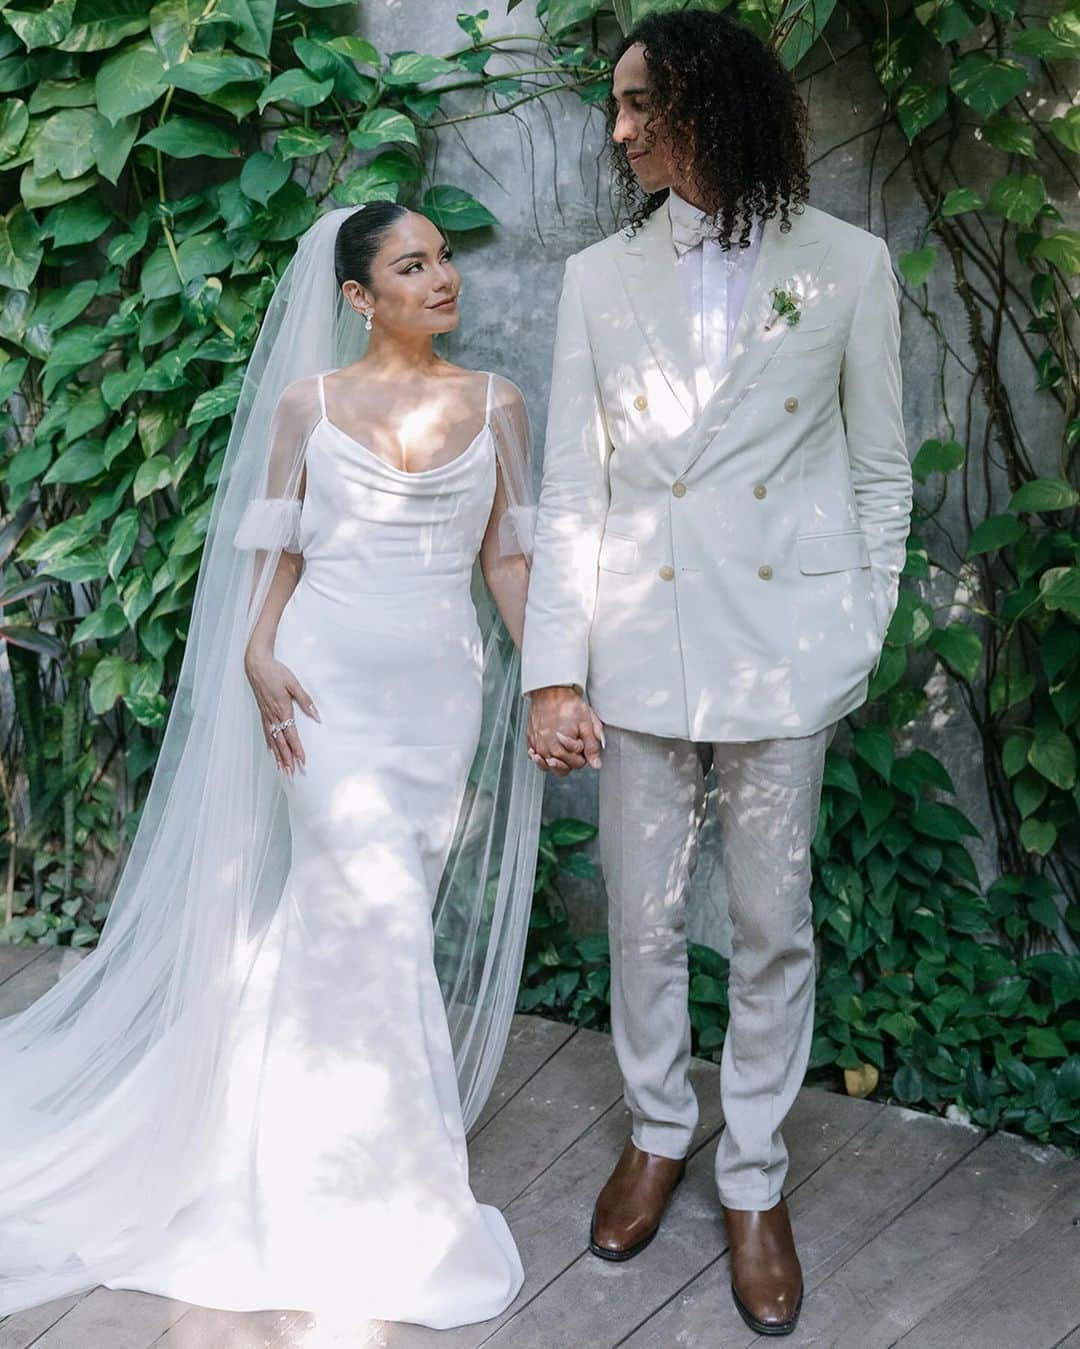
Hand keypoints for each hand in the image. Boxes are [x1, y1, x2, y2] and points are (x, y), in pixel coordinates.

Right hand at [244, 644, 318, 776]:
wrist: (256, 664)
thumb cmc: (276, 672)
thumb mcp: (294, 683)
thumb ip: (305, 700)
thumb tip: (316, 716)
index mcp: (282, 709)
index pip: (291, 735)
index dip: (297, 749)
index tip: (302, 762)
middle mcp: (273, 716)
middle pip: (281, 742)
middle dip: (287, 759)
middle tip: (292, 773)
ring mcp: (266, 715)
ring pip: (272, 740)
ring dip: (278, 755)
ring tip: (283, 769)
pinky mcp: (262, 712)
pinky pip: (266, 732)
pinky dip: (269, 744)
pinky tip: (272, 752)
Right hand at [526, 685, 603, 775]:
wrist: (550, 690)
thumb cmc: (568, 704)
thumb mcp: (587, 725)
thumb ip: (592, 747)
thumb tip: (596, 764)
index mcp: (562, 749)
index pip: (577, 764)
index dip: (583, 754)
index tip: (582, 742)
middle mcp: (547, 750)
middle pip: (562, 769)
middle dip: (571, 760)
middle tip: (574, 745)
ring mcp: (537, 745)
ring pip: (547, 766)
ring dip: (555, 761)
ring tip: (560, 749)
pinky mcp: (530, 739)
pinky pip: (534, 755)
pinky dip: (540, 756)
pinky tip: (546, 749)